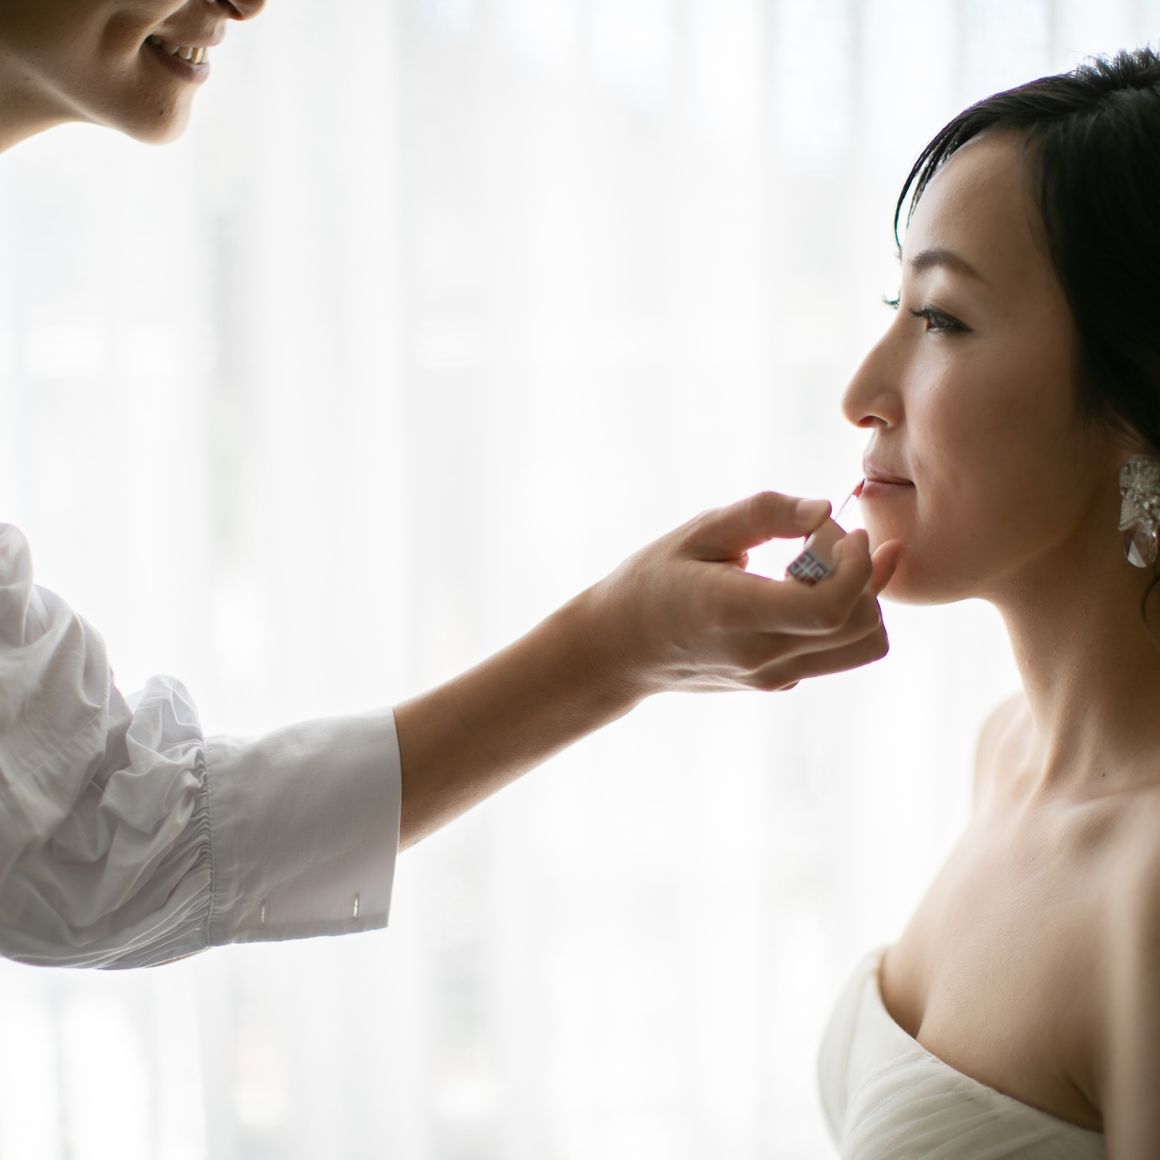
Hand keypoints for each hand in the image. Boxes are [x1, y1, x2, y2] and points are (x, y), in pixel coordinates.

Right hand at [581, 491, 903, 698]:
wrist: (619, 649)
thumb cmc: (653, 581)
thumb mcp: (699, 532)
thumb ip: (764, 513)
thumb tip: (825, 509)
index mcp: (735, 614)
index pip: (830, 608)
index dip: (856, 565)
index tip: (842, 529)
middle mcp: (761, 656)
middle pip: (861, 627)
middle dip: (862, 573)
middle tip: (821, 539)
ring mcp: (772, 677)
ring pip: (864, 647)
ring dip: (863, 598)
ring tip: (823, 564)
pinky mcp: (779, 682)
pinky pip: (839, 653)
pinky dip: (846, 615)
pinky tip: (813, 581)